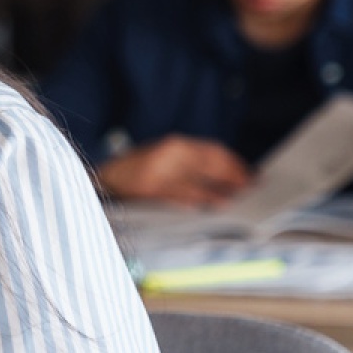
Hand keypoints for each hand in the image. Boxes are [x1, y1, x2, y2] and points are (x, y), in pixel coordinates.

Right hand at [95, 135, 249, 206]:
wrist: (102, 179)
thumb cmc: (137, 171)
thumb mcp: (164, 158)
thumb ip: (190, 164)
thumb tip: (226, 176)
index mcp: (175, 144)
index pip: (213, 152)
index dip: (234, 164)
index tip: (250, 175)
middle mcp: (169, 153)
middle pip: (210, 164)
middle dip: (232, 177)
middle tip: (249, 190)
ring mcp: (159, 171)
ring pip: (197, 181)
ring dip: (217, 192)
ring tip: (233, 202)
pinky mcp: (149, 188)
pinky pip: (178, 195)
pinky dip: (195, 201)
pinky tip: (207, 207)